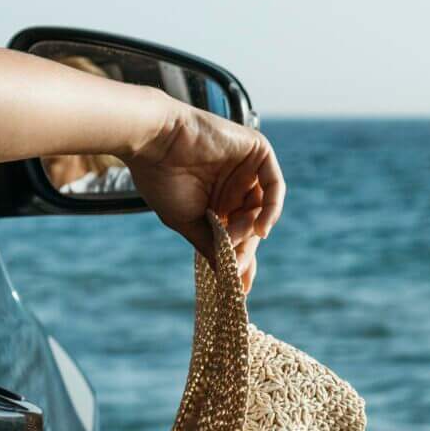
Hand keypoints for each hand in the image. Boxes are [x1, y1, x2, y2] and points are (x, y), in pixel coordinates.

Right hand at [122, 100, 284, 275]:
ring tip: (233, 240)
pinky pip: (274, 186)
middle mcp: (233, 187)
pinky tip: (260, 229)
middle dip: (245, 249)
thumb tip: (228, 277)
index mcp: (215, 202)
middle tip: (236, 268)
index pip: (236, 235)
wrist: (155, 142)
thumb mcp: (188, 222)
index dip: (240, 261)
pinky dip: (271, 209)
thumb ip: (211, 246)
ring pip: (262, 209)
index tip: (241, 288)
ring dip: (250, 230)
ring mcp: (246, 169)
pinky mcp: (257, 151)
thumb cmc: (163, 179)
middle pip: (251, 225)